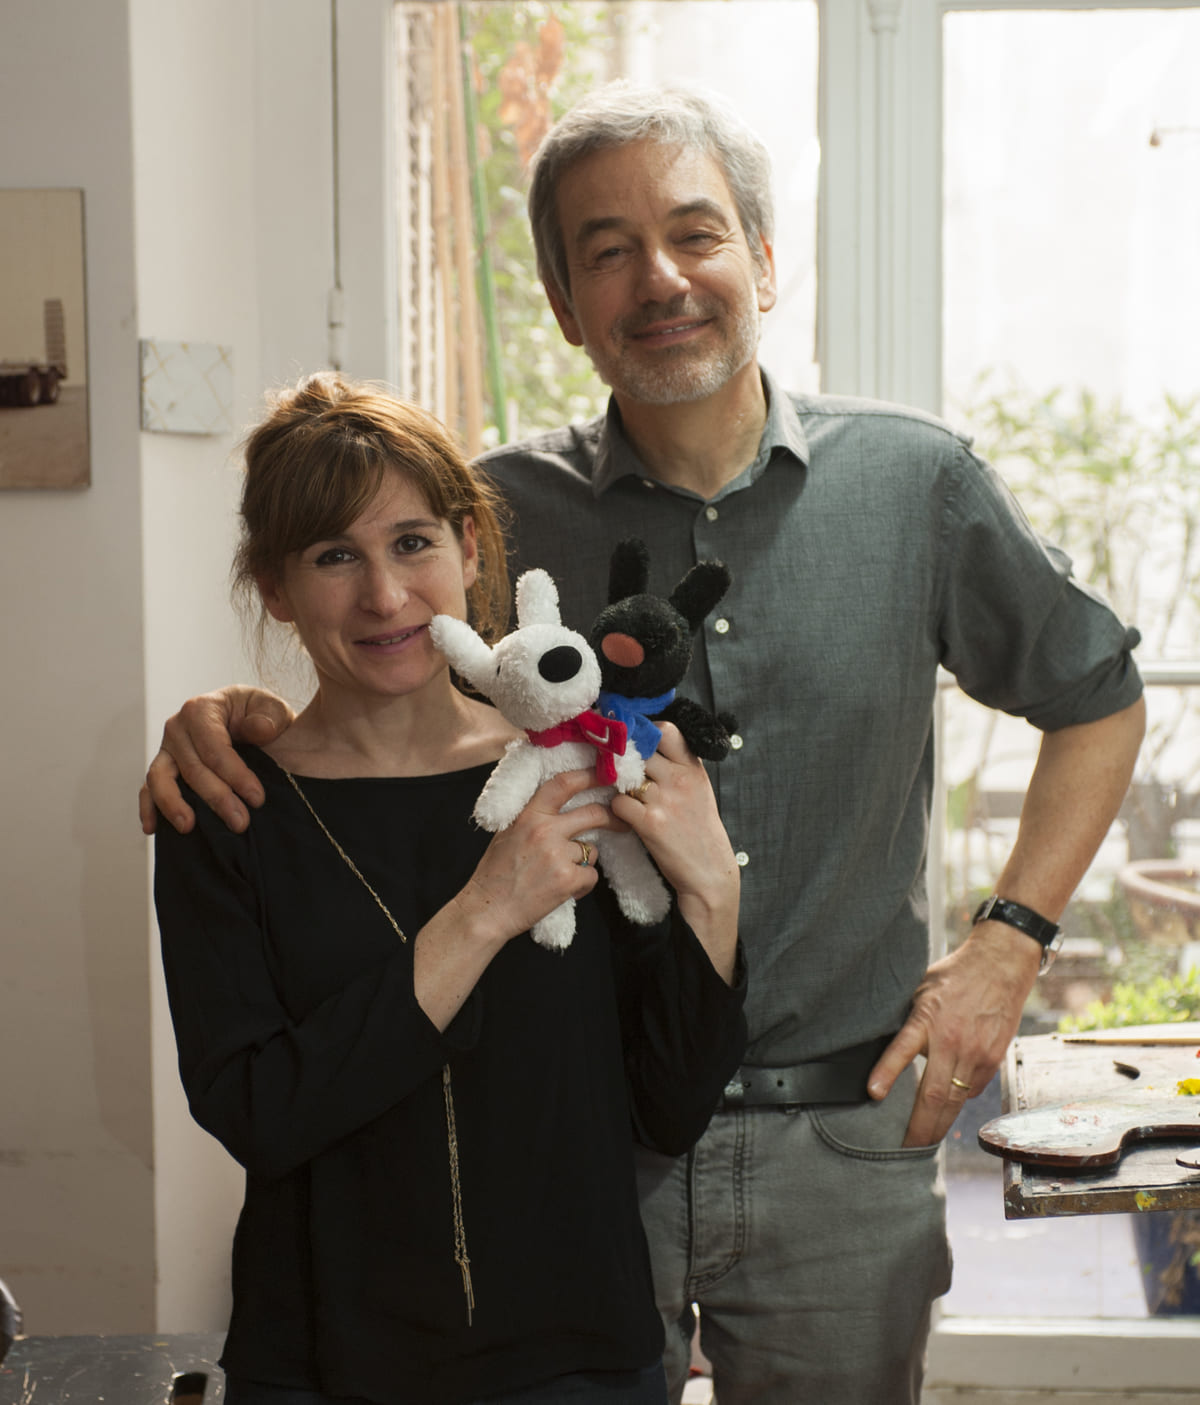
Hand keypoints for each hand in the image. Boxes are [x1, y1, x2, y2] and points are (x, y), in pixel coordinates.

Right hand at [139, 686, 294, 835]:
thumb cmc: (262, 717)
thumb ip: (270, 716)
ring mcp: (166, 750)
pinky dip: (149, 808)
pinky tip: (153, 828)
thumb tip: (259, 729)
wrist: (254, 725)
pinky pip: (149, 789)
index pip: (214, 747)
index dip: (235, 774)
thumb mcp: (274, 710)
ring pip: (160, 779)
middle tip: (240, 823)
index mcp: (201, 709)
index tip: (257, 798)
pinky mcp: (162, 769)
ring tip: (189, 827)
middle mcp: (177, 727)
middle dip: (217, 798)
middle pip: (191, 768)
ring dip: (174, 805)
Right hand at [453, 768, 625, 946]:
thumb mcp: (508, 833)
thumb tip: (561, 803)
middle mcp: (545, 831)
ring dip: (582, 861)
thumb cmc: (495, 873)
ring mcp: (557, 855)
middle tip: (621, 821)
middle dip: (612, 817)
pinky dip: (582, 884)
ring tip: (559, 874)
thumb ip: (533, 816)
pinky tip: (563, 890)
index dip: (589, 776)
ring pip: (591, 850)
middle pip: (593, 813)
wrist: (488, 909)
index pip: (564, 784)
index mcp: (528, 815)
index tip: (606, 776)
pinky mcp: (567, 879)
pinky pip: (591, 875)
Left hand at [612, 723, 739, 980]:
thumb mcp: (700, 789)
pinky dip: (617, 810)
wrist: (709, 871)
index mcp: (693, 768)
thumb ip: (678, 766)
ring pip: (623, 777)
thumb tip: (646, 744)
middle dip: (626, 761)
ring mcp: (664, 800)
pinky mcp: (650, 823)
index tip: (636, 743)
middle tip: (620, 770)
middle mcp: (679, 779)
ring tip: (628, 799)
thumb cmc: (700, 830)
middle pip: (638, 751)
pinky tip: (627, 818)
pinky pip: (618, 803)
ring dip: (619, 787)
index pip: (664, 731)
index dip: (645, 733)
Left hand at [867, 921, 1040, 1145]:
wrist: (1001, 965)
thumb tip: (890, 1044)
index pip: (902, 1048)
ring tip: (924, 1142)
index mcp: (928, 1018)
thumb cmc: (955, 975)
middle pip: (934, 1094)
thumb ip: (909, 1019)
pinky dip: (958, 1102)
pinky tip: (948, 1110)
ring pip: (954, 1100)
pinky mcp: (992, 1060)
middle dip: (920, 1127)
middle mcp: (952, 1041)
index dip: (887, 1073)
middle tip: (905, 1149)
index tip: (872, 1094)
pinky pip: (972, 1090)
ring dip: (939, 1125)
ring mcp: (976, 1054)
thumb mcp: (921, 989)